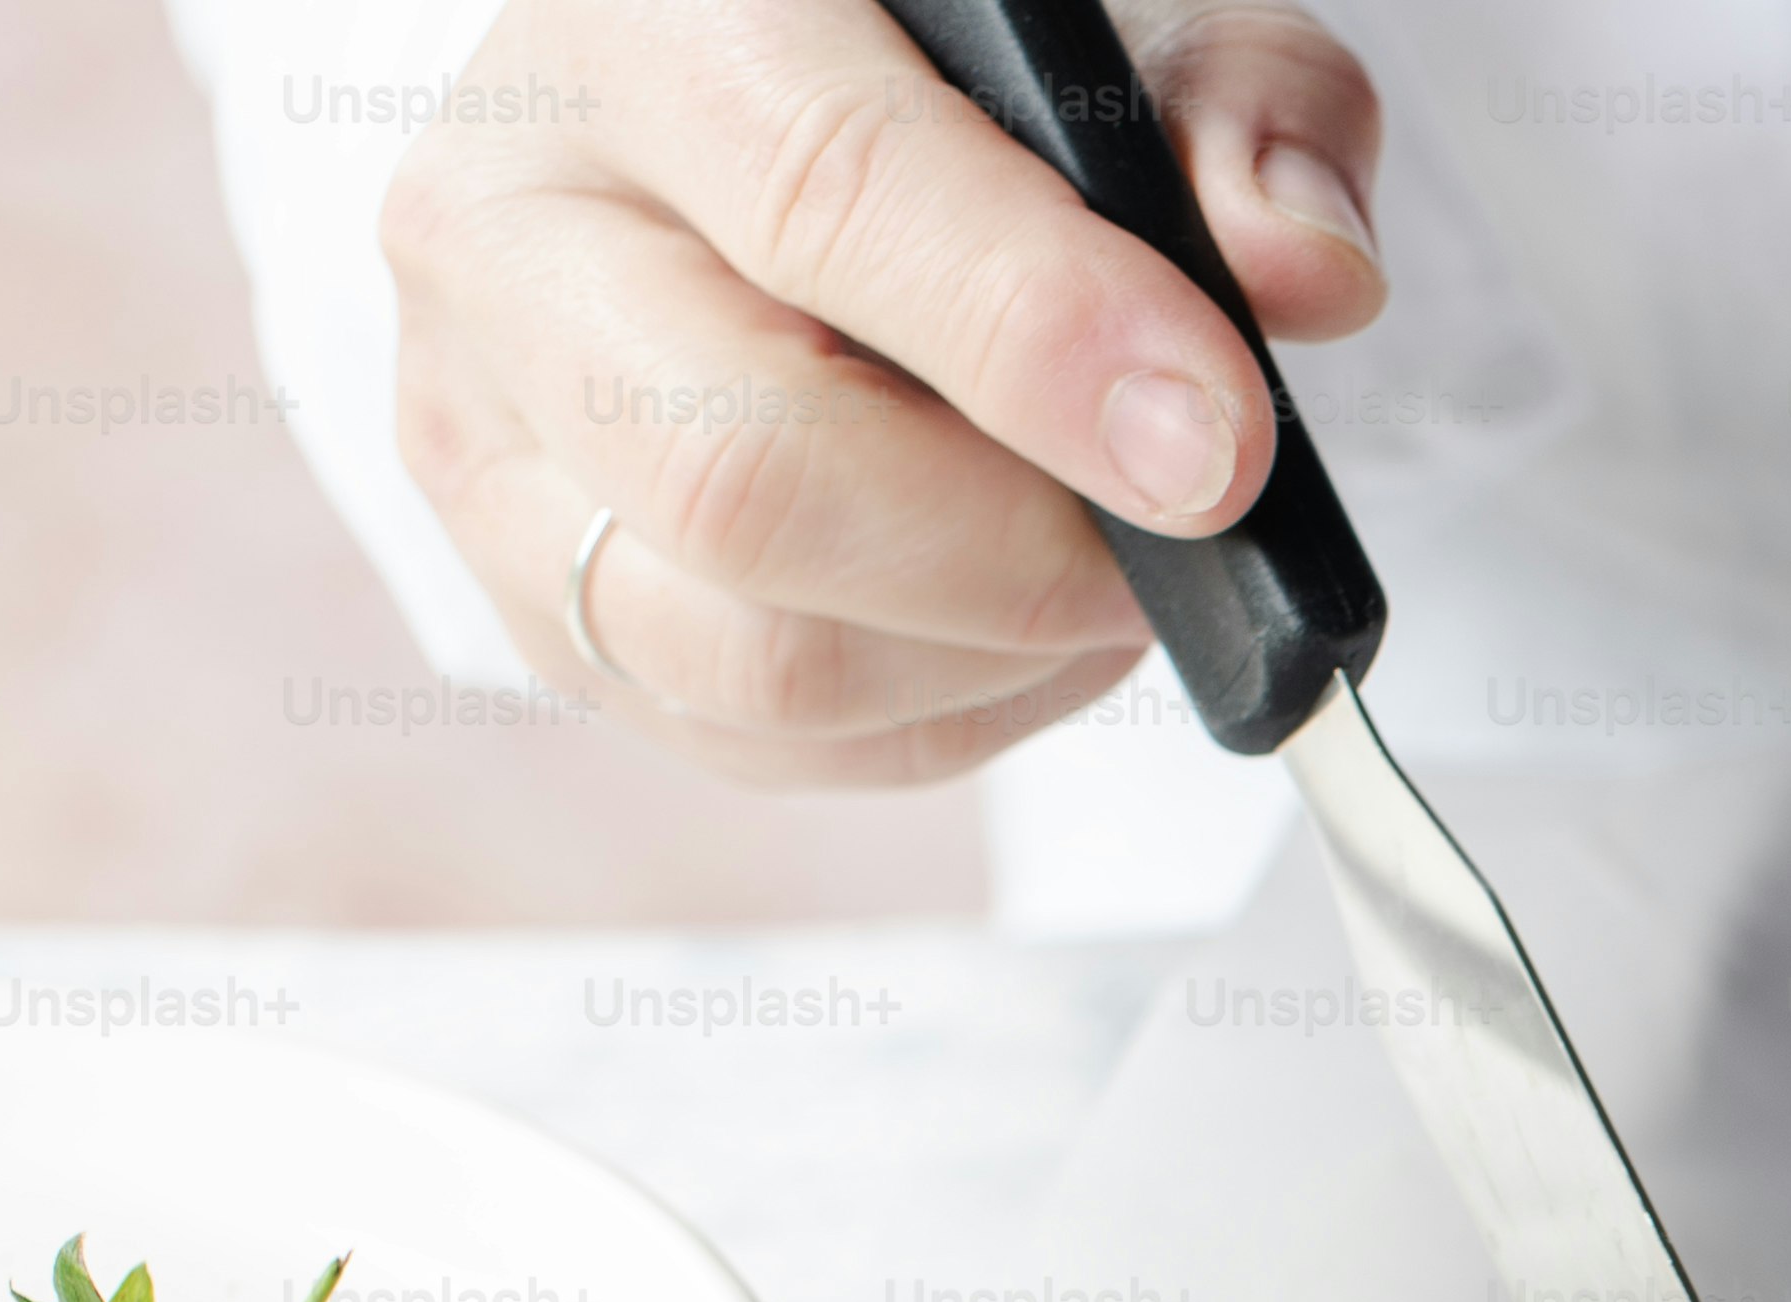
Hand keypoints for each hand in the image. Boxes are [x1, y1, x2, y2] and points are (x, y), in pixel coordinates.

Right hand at [378, 0, 1386, 784]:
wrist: (770, 125)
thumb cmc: (948, 74)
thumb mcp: (1126, 32)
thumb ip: (1235, 116)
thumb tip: (1304, 271)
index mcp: (642, 17)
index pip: (827, 196)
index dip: (1040, 345)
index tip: (1218, 448)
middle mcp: (506, 221)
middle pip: (742, 479)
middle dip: (1018, 553)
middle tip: (1178, 529)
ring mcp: (485, 425)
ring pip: (743, 653)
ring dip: (989, 655)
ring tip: (1108, 567)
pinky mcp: (529, 589)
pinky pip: (756, 741)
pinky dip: (942, 712)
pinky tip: (1018, 616)